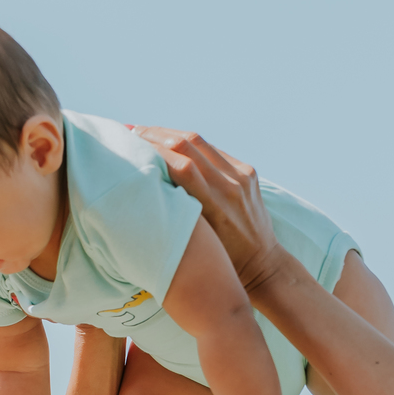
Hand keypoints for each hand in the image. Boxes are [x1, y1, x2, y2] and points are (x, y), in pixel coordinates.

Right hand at [131, 127, 281, 290]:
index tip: (130, 143)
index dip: (153, 150)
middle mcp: (229, 186)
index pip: (180, 166)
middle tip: (132, 132)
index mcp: (214, 206)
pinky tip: (174, 144)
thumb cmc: (221, 259)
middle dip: (156, 135)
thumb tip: (145, 184)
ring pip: (200, 142)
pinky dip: (191, 145)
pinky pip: (214, 150)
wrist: (262, 262)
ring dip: (171, 134)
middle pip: (187, 145)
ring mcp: (241, 176)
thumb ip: (177, 211)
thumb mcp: (195, 239)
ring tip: (147, 133)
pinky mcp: (248, 172)